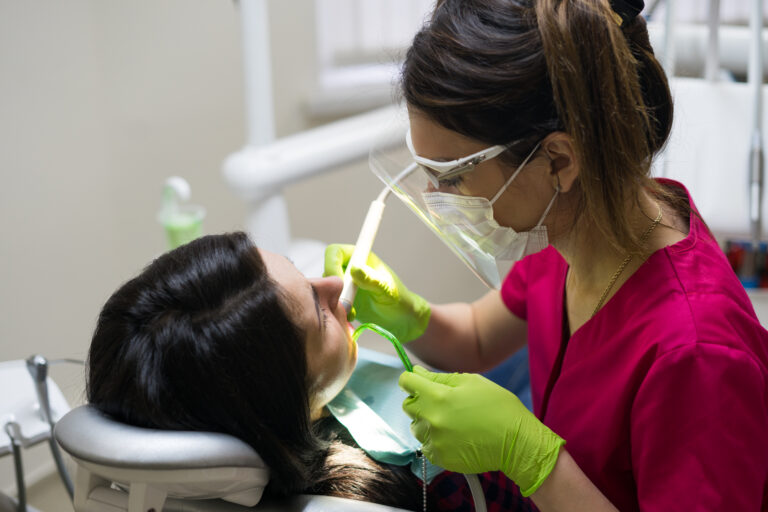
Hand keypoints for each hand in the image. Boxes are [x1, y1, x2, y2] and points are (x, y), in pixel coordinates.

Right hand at [324, 244, 430, 342]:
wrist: (400, 319)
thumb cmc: (398, 299)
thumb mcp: (386, 289)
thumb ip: (371, 279)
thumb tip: (354, 269)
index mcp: (360, 258)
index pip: (335, 252)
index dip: (331, 264)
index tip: (340, 282)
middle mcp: (349, 268)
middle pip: (326, 270)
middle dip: (331, 286)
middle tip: (344, 302)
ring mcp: (344, 285)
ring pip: (326, 287)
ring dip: (334, 300)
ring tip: (351, 312)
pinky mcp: (342, 299)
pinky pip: (329, 302)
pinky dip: (336, 309)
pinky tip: (351, 316)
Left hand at [399, 366, 564, 496]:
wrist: (516, 442)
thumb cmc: (498, 407)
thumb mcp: (472, 382)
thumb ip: (440, 378)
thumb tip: (417, 372)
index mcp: (438, 396)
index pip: (407, 382)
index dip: (411, 379)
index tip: (417, 382)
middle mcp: (431, 419)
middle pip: (408, 406)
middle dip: (419, 401)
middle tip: (441, 402)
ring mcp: (434, 440)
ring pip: (416, 427)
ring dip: (427, 422)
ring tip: (450, 422)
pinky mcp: (440, 458)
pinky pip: (426, 446)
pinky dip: (435, 440)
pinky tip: (453, 437)